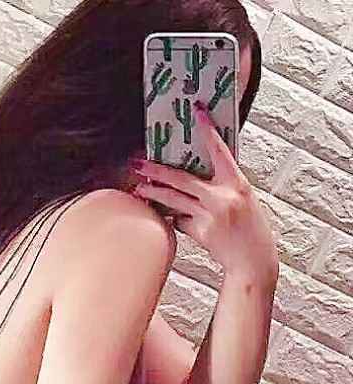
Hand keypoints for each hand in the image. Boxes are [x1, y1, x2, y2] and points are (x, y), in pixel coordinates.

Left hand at [132, 105, 278, 283]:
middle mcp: (222, 196)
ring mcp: (209, 215)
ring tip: (138, 188)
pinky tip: (171, 219)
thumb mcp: (244, 201)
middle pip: (182, 178)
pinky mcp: (200, 232)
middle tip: (137, 162)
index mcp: (239, 184)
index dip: (208, 130)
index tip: (196, 113)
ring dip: (153, 193)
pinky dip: (174, 218)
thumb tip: (197, 179)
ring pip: (173, 199)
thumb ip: (222, 187)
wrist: (254, 262)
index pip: (221, 151)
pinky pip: (180, 220)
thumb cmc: (252, 231)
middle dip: (156, 170)